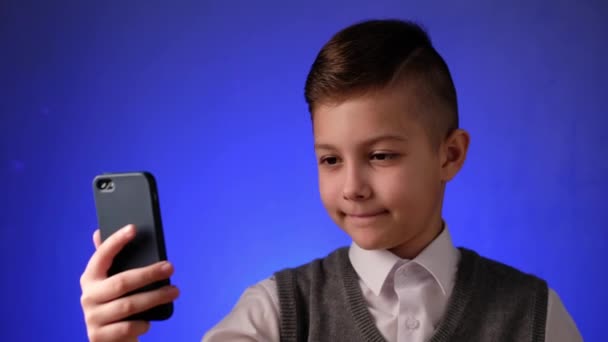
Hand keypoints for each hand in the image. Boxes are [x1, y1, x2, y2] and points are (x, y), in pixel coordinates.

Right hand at [80, 225, 179, 341]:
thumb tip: (99, 232)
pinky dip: (142, 323)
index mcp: (90, 278)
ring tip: (174, 291)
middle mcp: (88, 296)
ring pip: (128, 305)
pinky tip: (150, 320)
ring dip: (155, 297)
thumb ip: (112, 261)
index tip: (133, 228)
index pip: (101, 255)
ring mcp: (92, 317)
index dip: (116, 241)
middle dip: (149, 274)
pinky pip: (126, 327)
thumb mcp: (116, 283)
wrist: (111, 341)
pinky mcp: (98, 337)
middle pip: (122, 282)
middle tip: (170, 267)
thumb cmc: (119, 303)